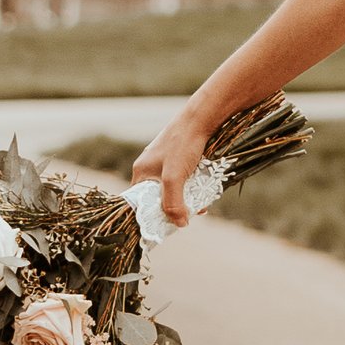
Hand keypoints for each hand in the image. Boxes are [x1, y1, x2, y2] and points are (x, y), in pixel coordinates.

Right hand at [133, 111, 212, 230]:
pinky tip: (205, 193)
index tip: (163, 226)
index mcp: (141, 172)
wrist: (202, 118)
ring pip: (173, 190)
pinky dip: (192, 189)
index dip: (150, 215)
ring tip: (200, 207)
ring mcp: (165, 163)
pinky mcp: (179, 160)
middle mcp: (150, 168)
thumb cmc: (183, 144)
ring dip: (186, 200)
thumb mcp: (174, 177)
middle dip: (173, 208)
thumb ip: (173, 202)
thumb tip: (179, 224)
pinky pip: (182, 181)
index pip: (139, 201)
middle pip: (157, 197)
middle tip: (187, 217)